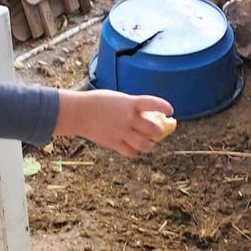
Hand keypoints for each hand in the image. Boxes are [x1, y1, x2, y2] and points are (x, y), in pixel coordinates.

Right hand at [55, 89, 175, 157]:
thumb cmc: (97, 101)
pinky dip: (135, 151)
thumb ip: (130, 105)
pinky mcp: (114, 143)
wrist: (79, 112)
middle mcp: (128, 118)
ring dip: (150, 144)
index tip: (171, 110)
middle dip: (158, 131)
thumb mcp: (117, 98)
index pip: (154, 103)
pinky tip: (134, 148)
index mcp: (130, 103)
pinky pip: (130, 152)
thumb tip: (144, 114)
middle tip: (158, 131)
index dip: (165, 106)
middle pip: (153, 129)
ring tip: (150, 143)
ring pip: (144, 144)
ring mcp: (122, 131)